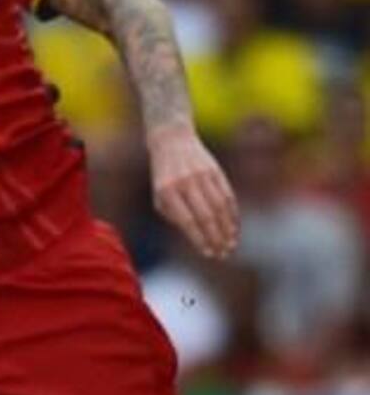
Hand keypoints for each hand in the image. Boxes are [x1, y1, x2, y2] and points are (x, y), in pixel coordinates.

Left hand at [148, 125, 238, 259]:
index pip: (187, 221)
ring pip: (220, 207)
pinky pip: (227, 195)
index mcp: (168, 192)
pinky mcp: (216, 171)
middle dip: (216, 238)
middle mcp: (186, 183)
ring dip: (227, 229)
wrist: (173, 141)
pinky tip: (234, 227)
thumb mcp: (160, 196)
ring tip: (231, 245)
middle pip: (206, 216)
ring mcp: (203, 176)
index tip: (207, 253)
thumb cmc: (164, 176)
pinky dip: (233, 214)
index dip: (199, 239)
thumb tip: (196, 236)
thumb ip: (174, 216)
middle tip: (223, 253)